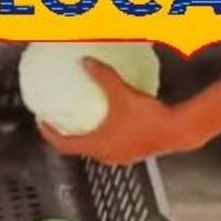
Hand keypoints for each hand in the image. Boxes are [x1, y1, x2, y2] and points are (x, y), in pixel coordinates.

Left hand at [41, 59, 200, 165]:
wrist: (179, 131)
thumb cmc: (150, 119)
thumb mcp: (122, 94)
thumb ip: (103, 77)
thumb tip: (87, 62)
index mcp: (96, 145)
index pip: (63, 144)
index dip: (48, 134)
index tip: (42, 123)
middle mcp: (105, 156)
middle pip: (77, 149)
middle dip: (66, 136)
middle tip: (60, 122)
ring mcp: (119, 157)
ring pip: (95, 149)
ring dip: (87, 138)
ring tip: (84, 122)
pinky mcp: (133, 154)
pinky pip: (112, 146)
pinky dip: (105, 136)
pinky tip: (114, 121)